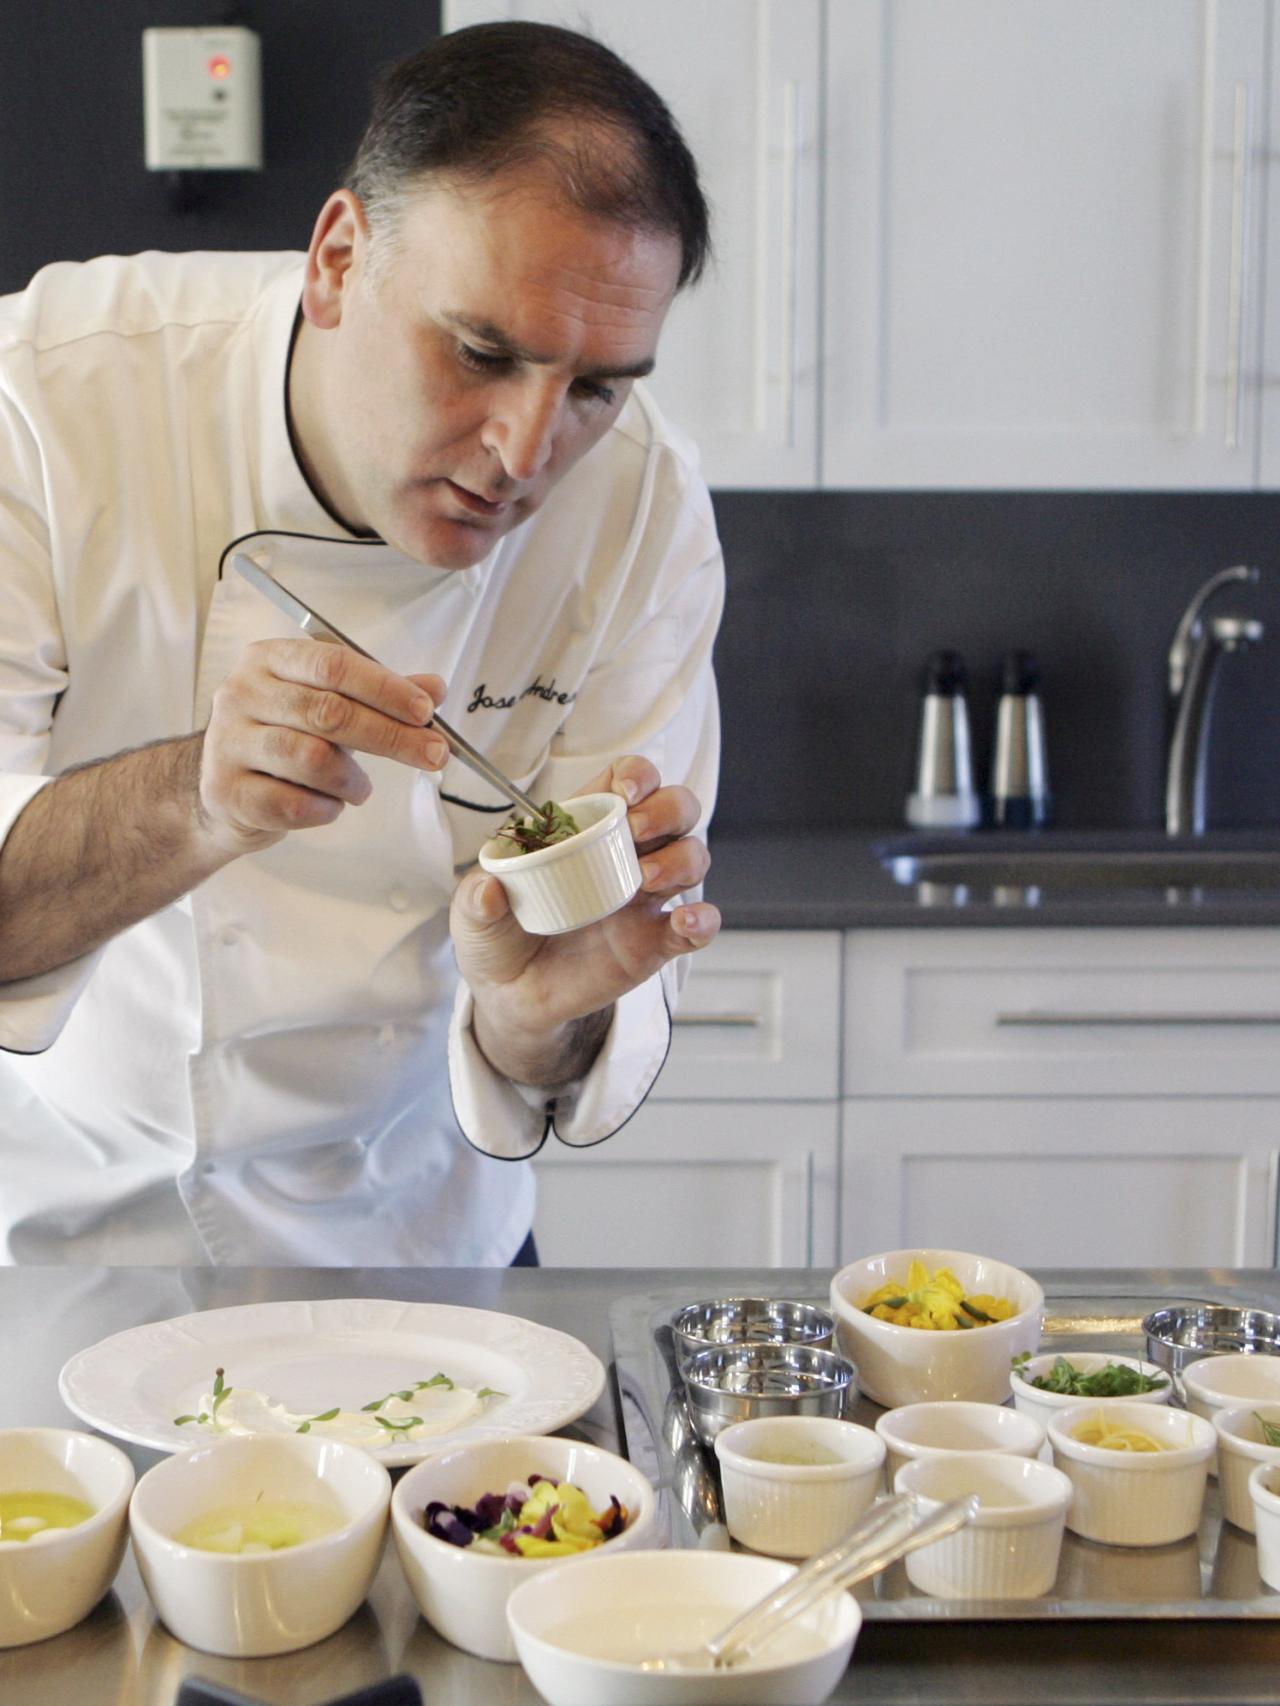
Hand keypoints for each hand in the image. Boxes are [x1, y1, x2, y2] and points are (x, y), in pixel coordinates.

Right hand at [198, 639, 448, 855]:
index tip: (425, 711)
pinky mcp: (226, 791)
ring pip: (311, 759)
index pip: (333, 665)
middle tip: (433, 755)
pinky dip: (326, 809)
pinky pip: (293, 804)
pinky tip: (330, 805)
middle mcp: (241, 694)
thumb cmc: (284, 738)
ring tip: (360, 788)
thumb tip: (435, 688)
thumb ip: (379, 696)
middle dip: (391, 736)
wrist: (226, 792)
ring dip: (353, 780)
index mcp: (269, 659)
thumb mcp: (328, 705)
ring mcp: (228, 743)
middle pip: (328, 712)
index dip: (385, 688)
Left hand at [450, 756, 719, 1085]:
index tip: (624, 792)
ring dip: (680, 859)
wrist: (513, 998)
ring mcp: (646, 897)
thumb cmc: (498, 939)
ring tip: (643, 880)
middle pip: (676, 808)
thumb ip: (476, 900)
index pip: (628, 780)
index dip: (637, 774)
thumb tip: (489, 889)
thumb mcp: (473, 917)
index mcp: (584, 829)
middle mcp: (625, 854)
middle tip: (636, 832)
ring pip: (693, 856)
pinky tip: (686, 923)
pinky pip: (698, 925)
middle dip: (666, 808)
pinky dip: (703, 921)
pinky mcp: (657, 941)